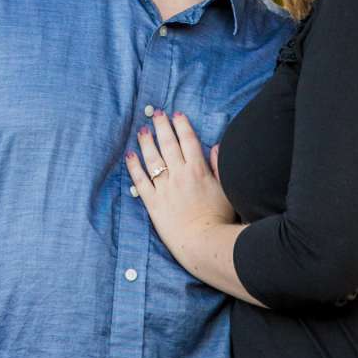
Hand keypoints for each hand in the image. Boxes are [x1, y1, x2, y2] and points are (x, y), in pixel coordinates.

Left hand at [125, 109, 236, 265]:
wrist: (203, 243)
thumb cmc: (219, 219)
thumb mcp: (226, 189)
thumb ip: (219, 166)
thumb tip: (216, 146)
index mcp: (198, 170)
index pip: (188, 140)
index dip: (182, 125)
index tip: (177, 114)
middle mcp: (179, 175)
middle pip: (168, 144)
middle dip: (162, 127)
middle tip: (156, 113)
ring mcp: (164, 188)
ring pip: (152, 159)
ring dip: (147, 142)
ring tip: (143, 130)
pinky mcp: (153, 202)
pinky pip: (140, 181)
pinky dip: (134, 167)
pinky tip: (130, 156)